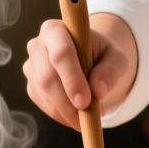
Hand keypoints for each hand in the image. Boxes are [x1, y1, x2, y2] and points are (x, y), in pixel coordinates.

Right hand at [24, 12, 138, 129]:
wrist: (91, 58)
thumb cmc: (103, 54)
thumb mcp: (117, 58)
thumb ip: (111, 70)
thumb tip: (98, 90)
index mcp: (56, 30)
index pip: (60, 54)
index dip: (72, 79)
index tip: (85, 102)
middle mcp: (37, 45)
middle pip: (47, 77)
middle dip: (68, 102)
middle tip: (88, 117)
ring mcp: (31, 66)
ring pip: (43, 94)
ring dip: (66, 112)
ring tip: (90, 118)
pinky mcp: (31, 85)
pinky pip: (43, 105)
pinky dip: (61, 115)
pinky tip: (78, 116)